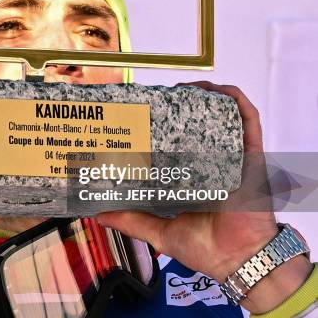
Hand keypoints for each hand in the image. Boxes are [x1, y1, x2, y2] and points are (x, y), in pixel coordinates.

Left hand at [98, 81, 311, 313]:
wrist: (237, 261)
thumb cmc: (206, 248)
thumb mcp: (159, 231)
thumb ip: (131, 220)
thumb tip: (99, 213)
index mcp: (192, 177)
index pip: (176, 144)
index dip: (161, 126)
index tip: (140, 114)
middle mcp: (212, 164)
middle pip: (197, 126)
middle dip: (180, 106)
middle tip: (157, 97)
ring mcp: (233, 159)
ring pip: (223, 117)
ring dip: (207, 97)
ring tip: (184, 88)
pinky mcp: (252, 158)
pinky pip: (250, 123)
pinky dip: (237, 103)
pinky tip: (219, 92)